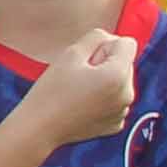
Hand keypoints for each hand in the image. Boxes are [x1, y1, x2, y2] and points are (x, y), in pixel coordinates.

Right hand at [17, 32, 139, 149]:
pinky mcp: (116, 124)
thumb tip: (112, 41)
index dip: (105, 46)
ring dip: (105, 81)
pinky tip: (83, 105)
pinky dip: (103, 100)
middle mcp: (127, 94)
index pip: (127, 43)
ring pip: (121, 83)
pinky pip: (116, 101)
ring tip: (79, 91)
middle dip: (106, 64)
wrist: (39, 128)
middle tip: (78, 76)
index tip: (86, 60)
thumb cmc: (51, 90)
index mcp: (118, 75)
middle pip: (125, 63)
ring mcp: (123, 112)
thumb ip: (96, 38)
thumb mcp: (70, 54)